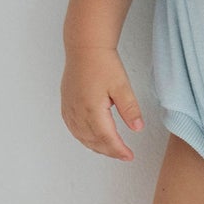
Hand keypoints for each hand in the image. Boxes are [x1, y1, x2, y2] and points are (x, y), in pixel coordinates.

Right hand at [61, 45, 144, 161]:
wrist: (85, 48)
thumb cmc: (103, 63)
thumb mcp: (122, 85)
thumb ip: (130, 109)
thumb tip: (137, 128)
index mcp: (92, 109)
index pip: (107, 138)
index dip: (119, 150)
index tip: (129, 156)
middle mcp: (78, 112)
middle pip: (94, 141)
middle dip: (109, 151)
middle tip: (123, 155)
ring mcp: (70, 108)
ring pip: (82, 137)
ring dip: (96, 147)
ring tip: (110, 150)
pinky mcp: (66, 104)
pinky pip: (73, 128)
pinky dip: (83, 138)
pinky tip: (90, 138)